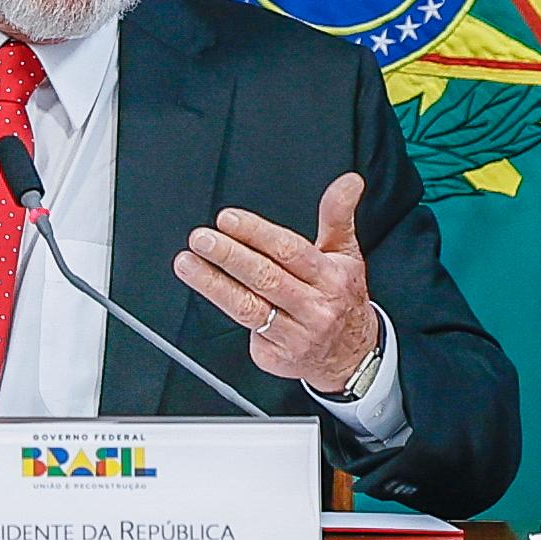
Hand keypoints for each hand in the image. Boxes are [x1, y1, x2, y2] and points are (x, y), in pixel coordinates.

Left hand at [175, 173, 382, 396]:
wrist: (352, 356)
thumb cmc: (343, 298)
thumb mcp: (346, 255)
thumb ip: (338, 215)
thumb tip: (348, 182)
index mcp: (331, 277)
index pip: (289, 251)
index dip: (256, 233)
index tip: (227, 219)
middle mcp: (314, 307)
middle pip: (265, 278)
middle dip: (228, 256)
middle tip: (201, 239)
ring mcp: (294, 335)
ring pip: (248, 307)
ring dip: (213, 284)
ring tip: (187, 264)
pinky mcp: (276, 357)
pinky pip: (248, 332)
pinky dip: (228, 311)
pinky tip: (209, 292)